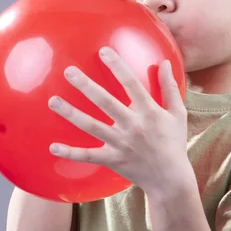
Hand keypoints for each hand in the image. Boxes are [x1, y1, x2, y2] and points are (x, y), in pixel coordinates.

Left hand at [48, 47, 193, 194]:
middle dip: (86, 85)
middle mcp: (133, 125)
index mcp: (149, 112)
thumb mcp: (178, 114)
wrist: (170, 179)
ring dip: (70, 113)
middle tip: (68, 71)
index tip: (103, 51)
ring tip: (53, 101)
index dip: (117, 67)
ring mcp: (121, 143)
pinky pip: (88, 155)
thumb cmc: (174, 143)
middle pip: (105, 101)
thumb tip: (165, 62)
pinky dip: (70, 153)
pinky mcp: (113, 159)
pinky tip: (53, 146)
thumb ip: (169, 87)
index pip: (131, 84)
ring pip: (91, 126)